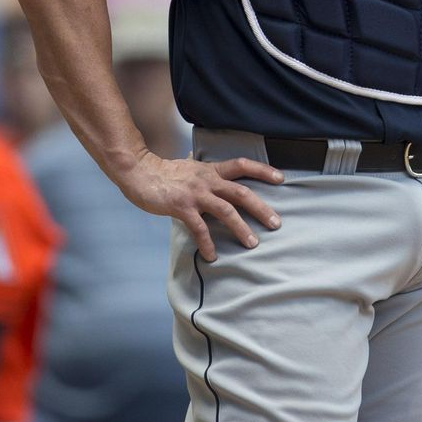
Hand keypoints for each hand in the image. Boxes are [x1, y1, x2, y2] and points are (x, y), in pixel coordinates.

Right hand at [119, 151, 284, 261]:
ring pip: (226, 211)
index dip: (262, 170)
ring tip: (252, 243)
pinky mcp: (182, 207)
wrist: (140, 172)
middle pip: (241, 192)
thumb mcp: (191, 169)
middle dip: (261, 208)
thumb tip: (218, 182)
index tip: (281, 178)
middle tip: (276, 223)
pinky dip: (208, 243)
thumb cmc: (165, 173)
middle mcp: (207, 180)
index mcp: (211, 170)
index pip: (242, 165)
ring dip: (241, 228)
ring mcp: (195, 194)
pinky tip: (212, 255)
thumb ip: (206, 176)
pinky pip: (199, 228)